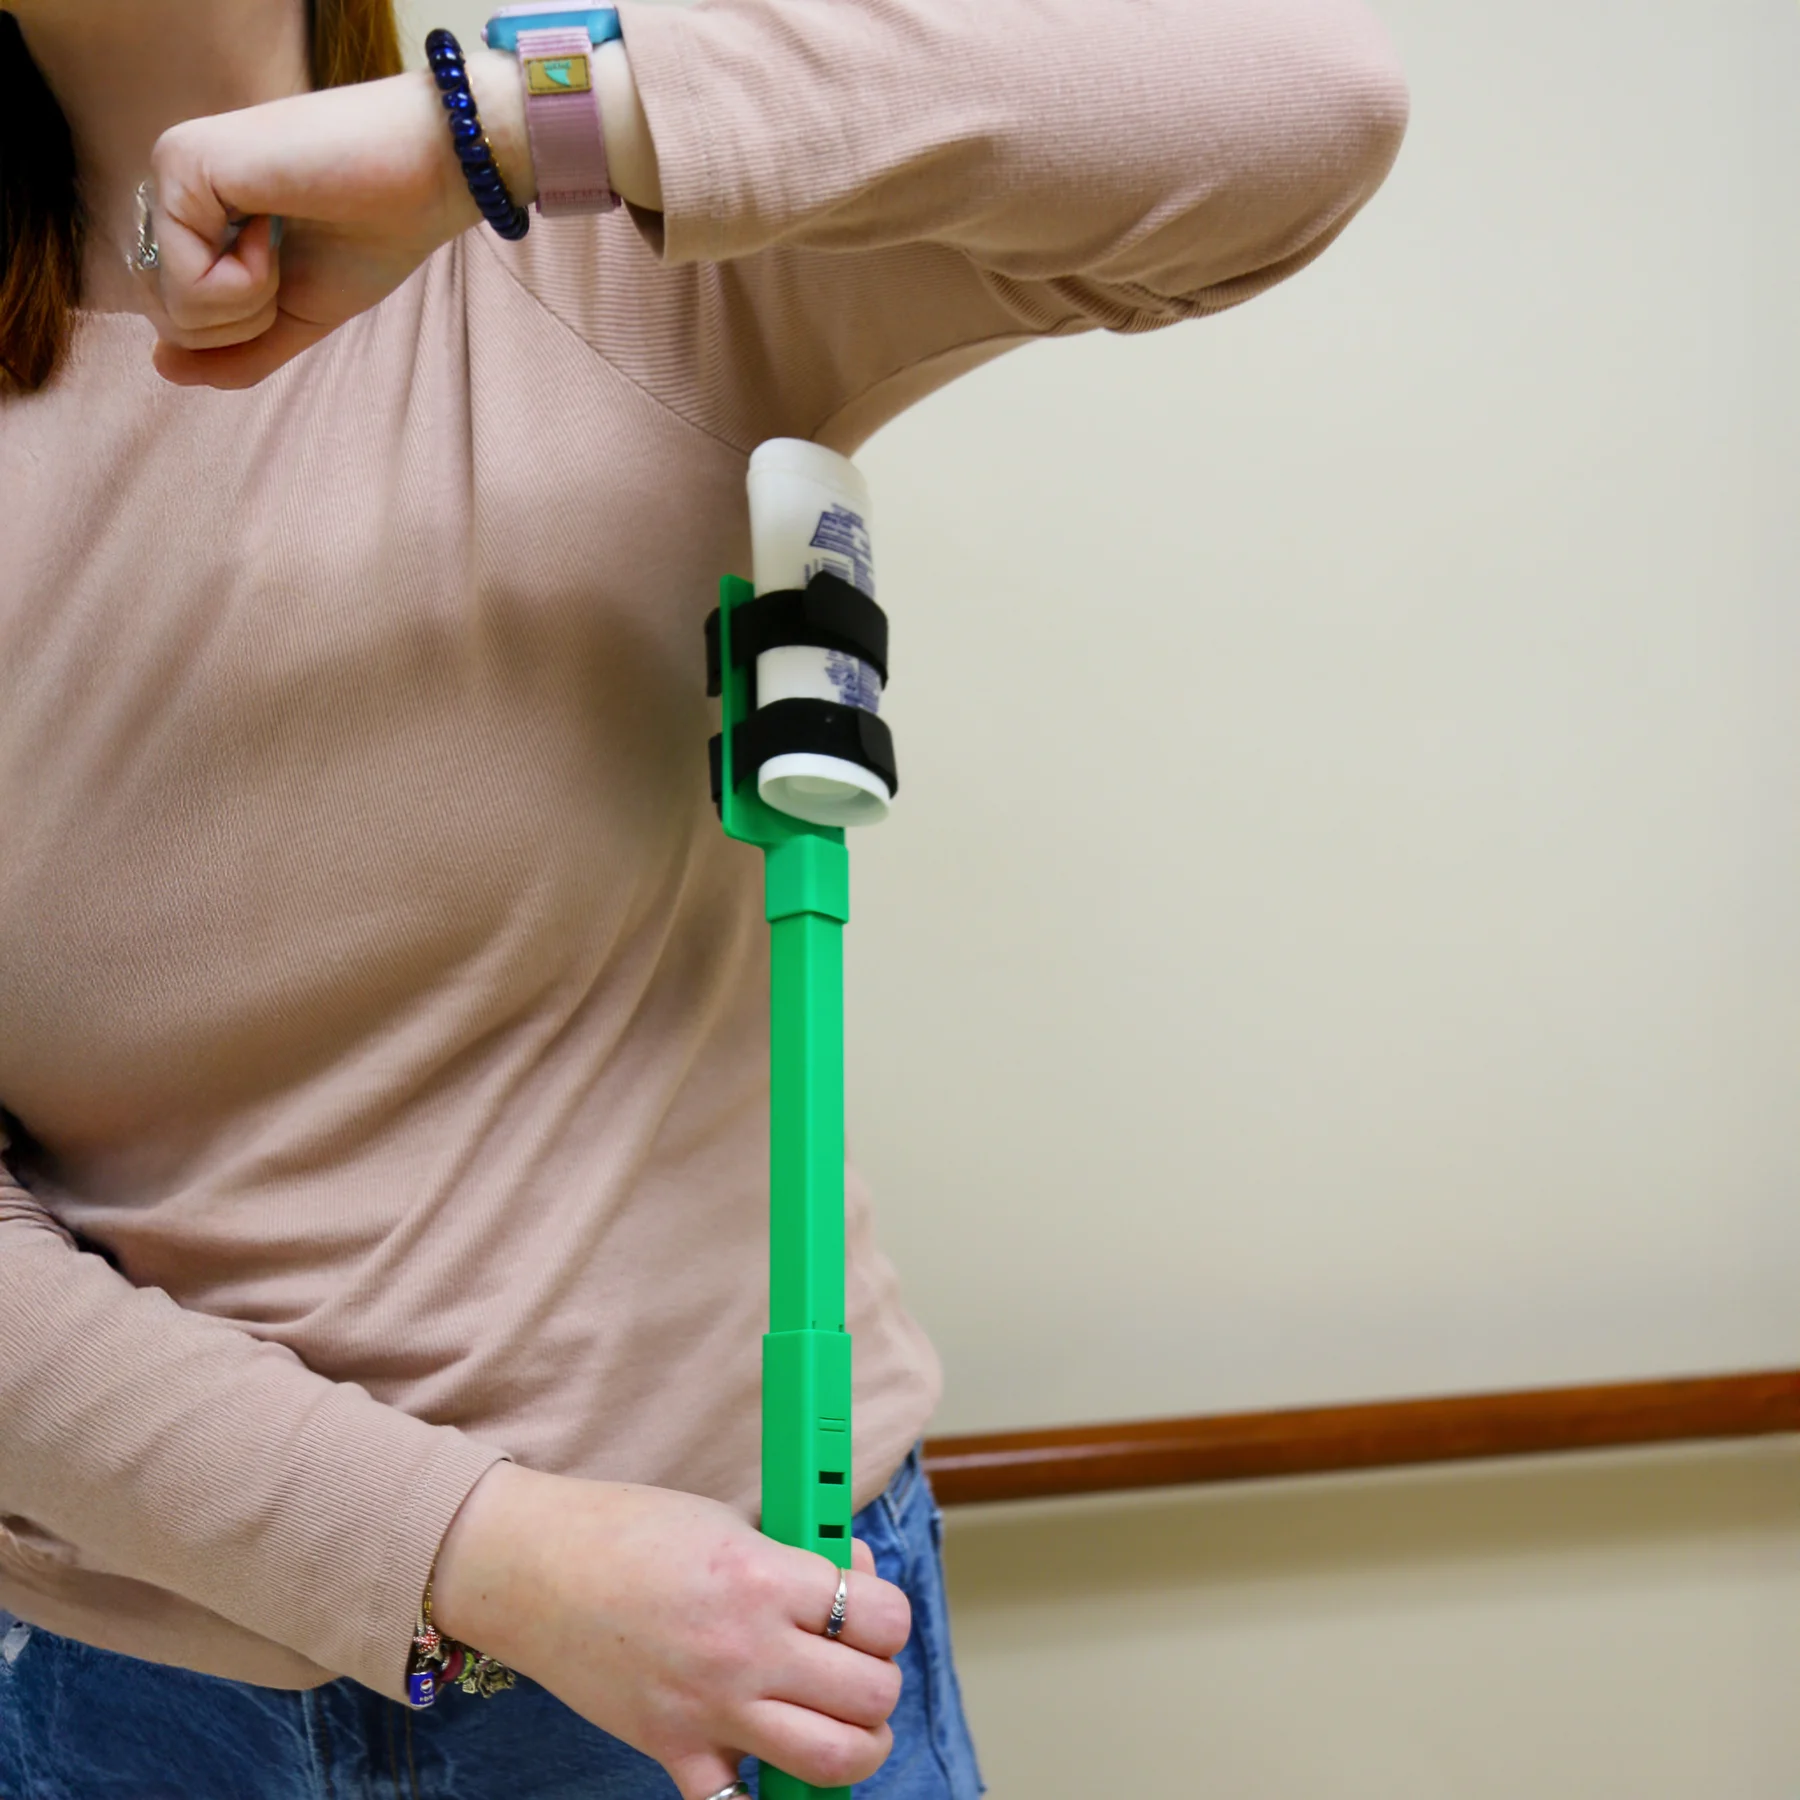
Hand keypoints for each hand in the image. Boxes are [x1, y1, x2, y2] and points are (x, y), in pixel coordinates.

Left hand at [138, 46, 544, 390]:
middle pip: (168, 321)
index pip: (178, 319)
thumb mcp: (296, 316)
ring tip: (279, 243)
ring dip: (246, 304)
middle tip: (284, 264)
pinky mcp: (182, 165)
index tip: (285, 273)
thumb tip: (161, 368)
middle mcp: (172, 189)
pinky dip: (243, 283)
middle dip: (241, 325)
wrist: (424, 177)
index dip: (240, 330)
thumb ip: (235, 351)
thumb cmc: (372, 237)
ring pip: (171, 309)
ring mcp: (172, 172)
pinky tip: (271, 230)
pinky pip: (185, 281)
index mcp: (197, 219)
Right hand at [431, 1462, 911, 1798]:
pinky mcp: (673, 1750)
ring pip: (834, 1760)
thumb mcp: (729, 1522)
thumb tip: (855, 1582)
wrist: (534, 1567)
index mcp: (765, 1578)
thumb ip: (795, 1559)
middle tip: (857, 1666)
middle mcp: (747, 1650)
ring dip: (856, 1744)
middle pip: (873, 1693)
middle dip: (880, 1680)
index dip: (888, 1616)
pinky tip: (770, 1763)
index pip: (881, 1615)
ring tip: (839, 1721)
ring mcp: (711, 1709)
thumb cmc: (628, 1531)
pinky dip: (765, 1792)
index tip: (870, 1614)